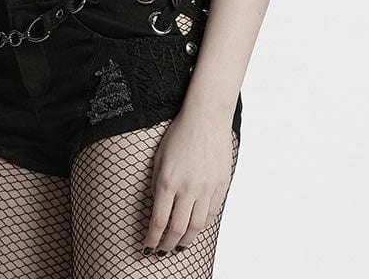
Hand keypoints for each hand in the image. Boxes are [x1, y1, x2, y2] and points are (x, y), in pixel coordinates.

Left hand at [141, 109, 233, 256]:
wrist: (206, 117)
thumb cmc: (180, 133)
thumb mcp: (160, 157)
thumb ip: (157, 184)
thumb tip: (158, 207)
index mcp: (168, 181)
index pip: (158, 221)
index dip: (152, 239)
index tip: (148, 247)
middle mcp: (187, 188)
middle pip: (177, 230)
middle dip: (167, 245)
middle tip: (162, 250)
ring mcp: (206, 188)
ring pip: (196, 226)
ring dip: (185, 240)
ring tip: (178, 245)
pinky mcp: (220, 185)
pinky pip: (211, 213)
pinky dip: (202, 224)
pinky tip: (195, 226)